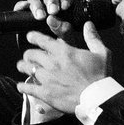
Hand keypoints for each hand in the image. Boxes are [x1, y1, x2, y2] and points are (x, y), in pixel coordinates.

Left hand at [14, 0, 110, 115]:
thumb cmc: (101, 77)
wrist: (98, 99)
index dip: (33, 36)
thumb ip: (92, 38)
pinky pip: (26, 88)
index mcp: (64, 51)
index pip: (41, 39)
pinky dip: (22, 86)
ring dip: (24, 67)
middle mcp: (52, 63)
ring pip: (26, 68)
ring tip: (23, 67)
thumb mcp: (102, 54)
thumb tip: (88, 25)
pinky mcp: (45, 93)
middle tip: (29, 56)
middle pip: (30, 54)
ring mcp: (47, 78)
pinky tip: (21, 86)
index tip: (30, 37)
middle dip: (28, 54)